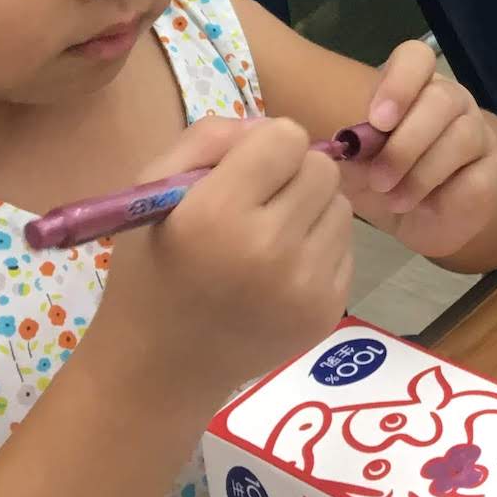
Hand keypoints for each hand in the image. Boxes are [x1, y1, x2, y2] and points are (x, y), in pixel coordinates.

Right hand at [89, 117, 352, 407]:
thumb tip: (273, 129)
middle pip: (323, 170)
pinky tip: (279, 273)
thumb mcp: (154, 188)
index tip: (244, 173)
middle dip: (293, 176)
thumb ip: (211, 139)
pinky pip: (344, 250)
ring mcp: (305, 287)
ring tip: (268, 240)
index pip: (288, 138)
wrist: (162, 368)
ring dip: (310, 212)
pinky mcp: (327, 313)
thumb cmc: (151, 270)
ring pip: (341, 208)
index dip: (265, 148)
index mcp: (217, 214)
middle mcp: (269, 250)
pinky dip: (317, 251)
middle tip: (260, 203)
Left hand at [344, 42, 496, 263]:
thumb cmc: (383, 182)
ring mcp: (476, 133)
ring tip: (391, 199)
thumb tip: (336, 144)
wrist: (418, 224)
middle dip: (406, 140)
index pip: (417, 57)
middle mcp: (451, 102)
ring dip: (419, 171)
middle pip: (441, 98)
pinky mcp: (491, 171)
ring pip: (460, 135)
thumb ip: (348, 148)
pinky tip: (416, 206)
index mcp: (415, 87)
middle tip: (378, 176)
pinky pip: (473, 172)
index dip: (399, 82)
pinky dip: (439, 192)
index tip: (376, 120)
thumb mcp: (356, 165)